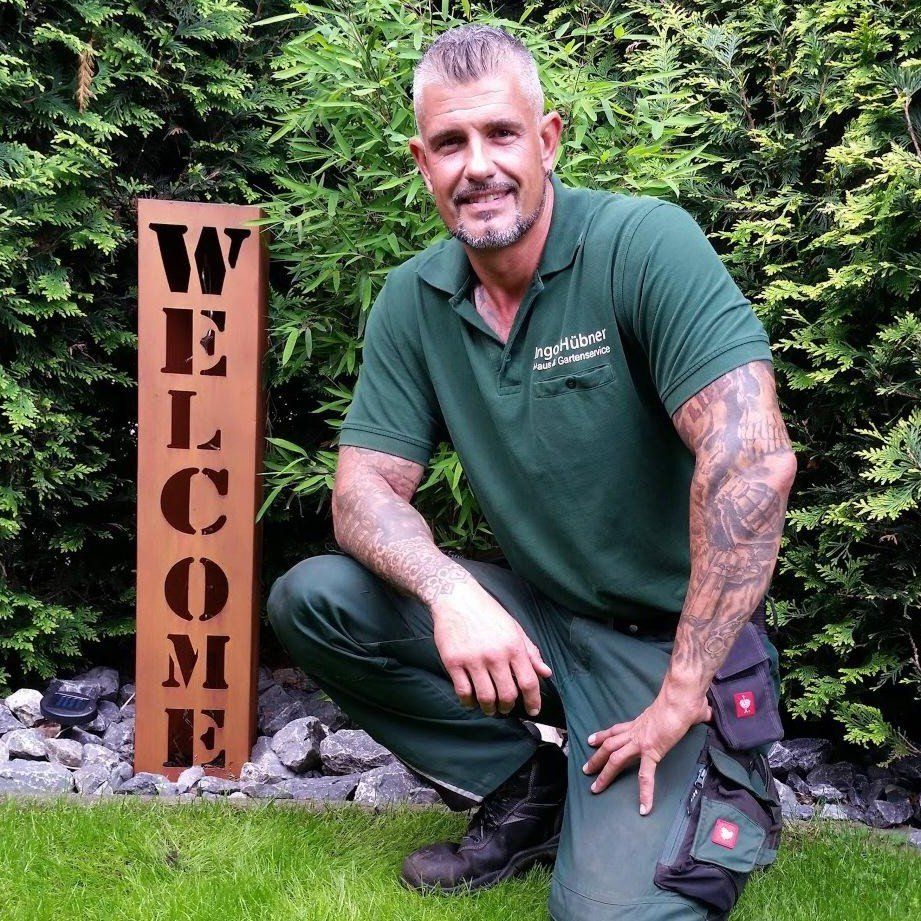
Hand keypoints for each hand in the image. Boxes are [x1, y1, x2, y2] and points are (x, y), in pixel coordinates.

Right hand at [430, 578, 551, 717]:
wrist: (457, 597)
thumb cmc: (488, 613)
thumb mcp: (514, 628)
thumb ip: (531, 652)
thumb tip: (546, 673)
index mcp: (513, 646)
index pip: (529, 682)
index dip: (533, 701)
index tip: (533, 711)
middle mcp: (495, 655)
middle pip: (507, 694)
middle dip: (508, 707)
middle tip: (505, 708)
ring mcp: (473, 659)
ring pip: (485, 697)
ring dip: (489, 708)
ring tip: (489, 708)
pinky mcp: (453, 662)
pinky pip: (463, 691)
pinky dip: (469, 702)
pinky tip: (471, 700)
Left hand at [582, 687, 710, 814]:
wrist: (682, 699)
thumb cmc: (685, 700)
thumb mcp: (683, 707)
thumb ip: (694, 711)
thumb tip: (706, 711)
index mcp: (640, 722)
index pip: (617, 730)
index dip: (602, 735)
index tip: (591, 740)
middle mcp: (636, 731)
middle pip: (609, 744)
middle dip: (596, 758)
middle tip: (585, 769)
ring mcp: (641, 741)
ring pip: (616, 758)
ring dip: (605, 773)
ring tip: (596, 788)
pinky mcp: (651, 750)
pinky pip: (645, 775)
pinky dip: (645, 792)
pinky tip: (644, 808)